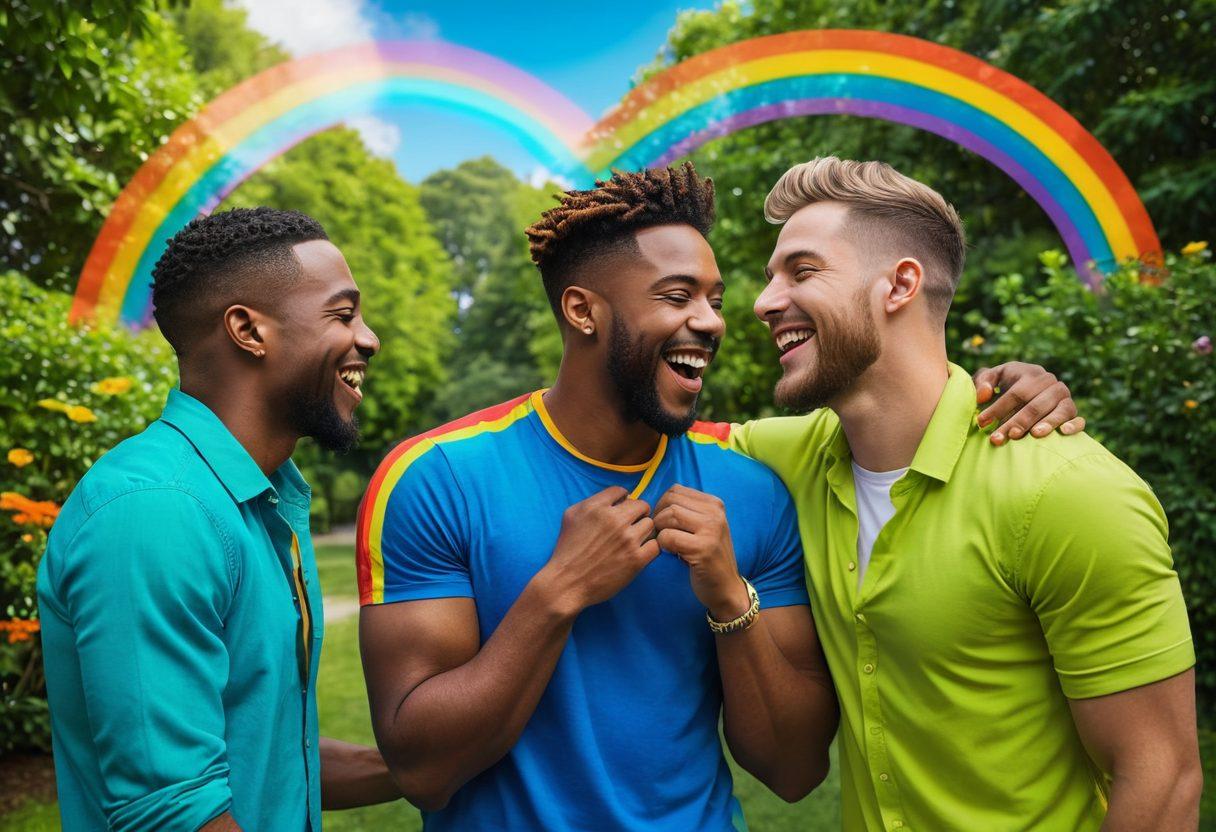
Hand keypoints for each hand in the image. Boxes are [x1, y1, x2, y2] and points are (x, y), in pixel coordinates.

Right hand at [538, 486, 659, 614]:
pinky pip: (656, 545)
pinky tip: (639, 552)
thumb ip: (591, 501)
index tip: (619, 510)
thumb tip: (615, 498)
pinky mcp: (637, 559)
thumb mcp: (571, 516)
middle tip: (630, 525)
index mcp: (597, 507)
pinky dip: (650, 548)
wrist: (566, 583)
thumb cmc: (566, 550)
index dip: (622, 500)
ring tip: (633, 540)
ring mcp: (628, 540)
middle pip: (642, 505)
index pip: (622, 491)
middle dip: (636, 513)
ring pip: (650, 524)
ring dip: (643, 531)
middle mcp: (615, 520)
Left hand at [653, 485, 750, 620]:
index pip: (675, 490)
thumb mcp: (704, 527)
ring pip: (669, 516)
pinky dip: (662, 545)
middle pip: (671, 501)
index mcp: (715, 504)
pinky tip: (671, 553)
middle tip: (659, 534)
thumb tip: (655, 503)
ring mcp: (711, 530)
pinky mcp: (702, 548)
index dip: (661, 505)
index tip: (662, 522)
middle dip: (658, 517)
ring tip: (666, 544)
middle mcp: (715, 514)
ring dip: (660, 531)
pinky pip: (668, 537)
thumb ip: (687, 511)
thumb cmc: (708, 557)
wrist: (726, 588)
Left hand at [973, 362, 1085, 444]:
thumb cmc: (1002, 386)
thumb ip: (982, 382)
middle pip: (1035, 404)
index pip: (1016, 392)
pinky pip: (1078, 417)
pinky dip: (1074, 424)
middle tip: (1001, 437)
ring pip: (1058, 410)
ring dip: (1046, 423)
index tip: (982, 422)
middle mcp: (1050, 383)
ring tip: (1033, 435)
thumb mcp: (990, 379)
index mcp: (1030, 373)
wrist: (1022, 393)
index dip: (998, 408)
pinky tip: (1064, 432)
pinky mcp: (1072, 411)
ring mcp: (1064, 397)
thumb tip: (984, 395)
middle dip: (1017, 421)